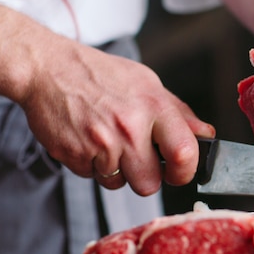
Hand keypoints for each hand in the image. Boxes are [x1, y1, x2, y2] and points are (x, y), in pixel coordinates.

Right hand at [0, 2, 214, 194]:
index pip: (184, 154)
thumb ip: (179, 113)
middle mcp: (128, 127)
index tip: (179, 170)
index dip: (185, 171)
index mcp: (152, 107)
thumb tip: (206, 135)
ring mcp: (99, 144)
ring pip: (119, 184)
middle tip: (137, 157)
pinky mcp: (74, 156)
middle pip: (149, 184)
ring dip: (117, 171)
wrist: (47, 68)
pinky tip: (89, 141)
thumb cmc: (100, 74)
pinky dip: (93, 165)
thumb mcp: (147, 83)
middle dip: (145, 177)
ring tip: (109, 142)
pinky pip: (93, 177)